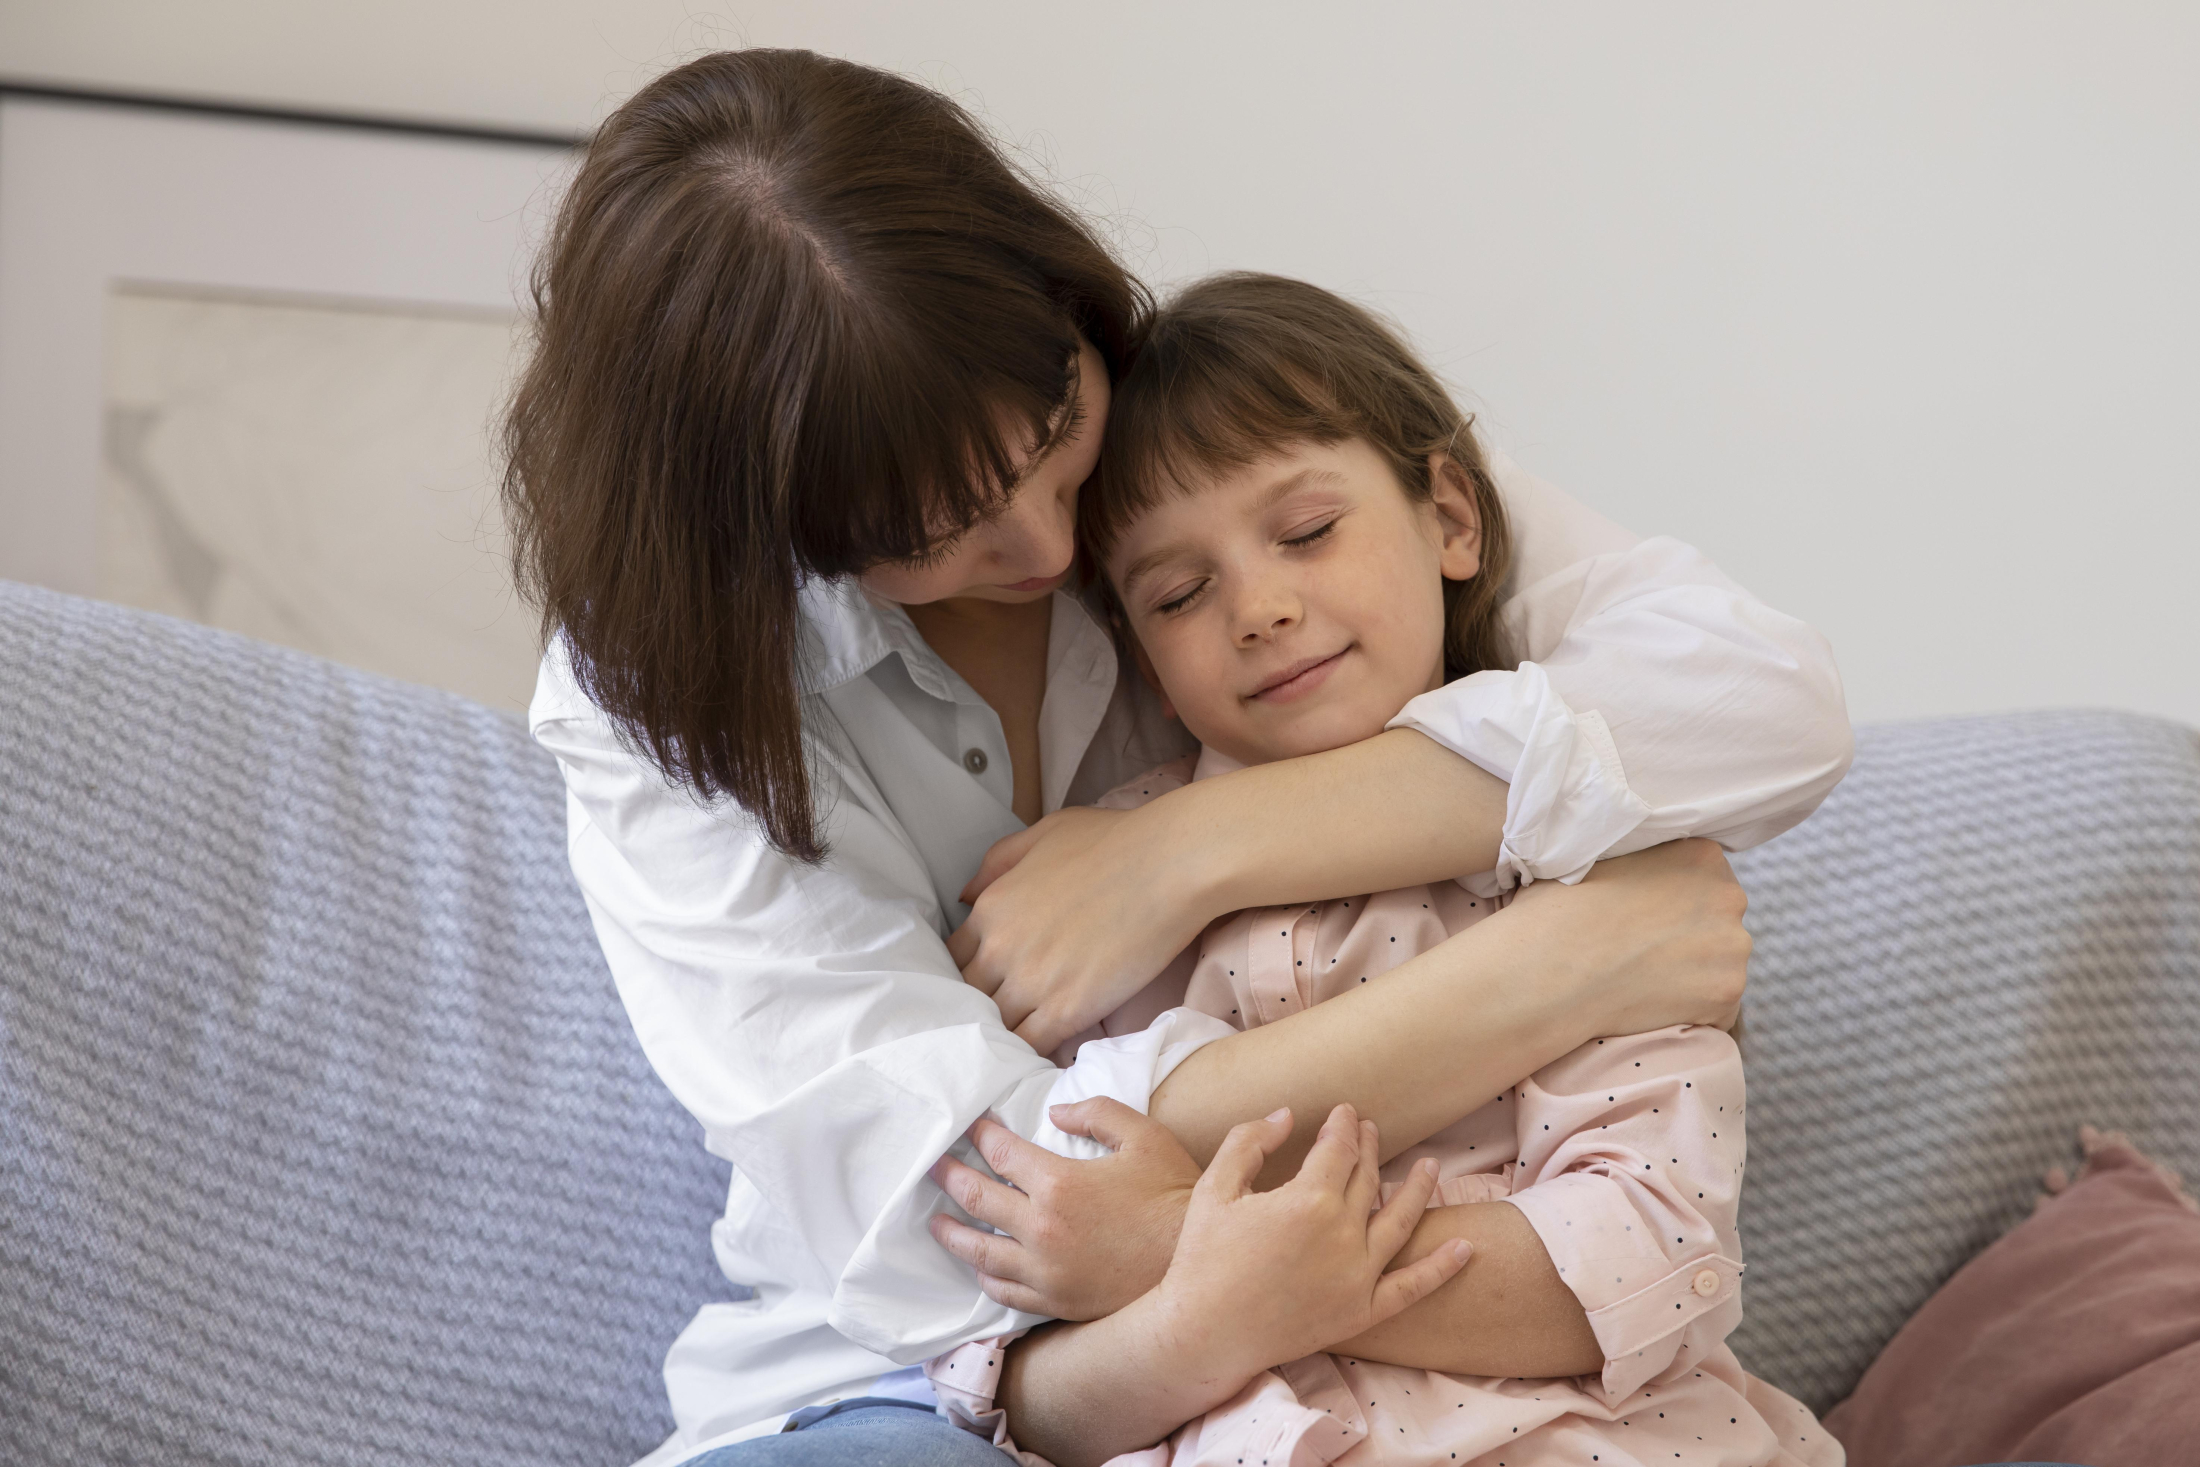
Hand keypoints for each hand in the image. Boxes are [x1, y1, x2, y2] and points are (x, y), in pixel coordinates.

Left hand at [929, 1098, 1200, 1318]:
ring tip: (937, 1223)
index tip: (971, 1127)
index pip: (1001, 1153)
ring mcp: (1045, 1271)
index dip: (981, 1135)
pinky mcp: (1055, 1301)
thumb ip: (1096, 1113)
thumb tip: (1054, 1113)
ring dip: (953, 1233)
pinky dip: (985, 1274)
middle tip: (933, 1167)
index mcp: (1059, 1183)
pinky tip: (979, 1265)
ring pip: (980, 1252)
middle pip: (978, 1199)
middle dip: (950, 1178)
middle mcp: (1042, 1229)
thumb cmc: (1172, 1194)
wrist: (1197, 1264)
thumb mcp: (1143, 1136)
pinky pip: (1005, 1290)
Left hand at [949, 803, 1215, 1053]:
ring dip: (1007, 1034)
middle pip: (970, 997)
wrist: (1168, 866)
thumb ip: (998, 862)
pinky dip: (1032, 1053)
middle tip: (1005, 1012)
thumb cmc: (1112, 841)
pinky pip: (1031, 1046)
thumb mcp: (1043, 834)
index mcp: (990, 907)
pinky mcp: (1066, 1011)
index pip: (955, 958)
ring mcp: (1031, 984)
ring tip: (1022, 1040)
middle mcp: (1000, 949)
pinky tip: (1041, 1055)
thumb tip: (964, 896)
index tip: (989, 979)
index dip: (970, 972)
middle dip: (984, 1006)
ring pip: (997, 1027)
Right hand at [1150, 1103, 1469, 1378]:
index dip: (1343, 1126)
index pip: (1338, 1149)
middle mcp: (1343, 1235)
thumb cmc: (1202, 1258)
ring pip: (1399, 1222)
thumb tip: (1287, 1115)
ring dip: (1418, 1190)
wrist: (1204, 1334)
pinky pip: (1412, 1288)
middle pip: (1367, 1179)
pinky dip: (1442, 1268)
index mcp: (1308, 1200)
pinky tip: (1464, 1248)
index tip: (1344, 1112)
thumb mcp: (1214, 1188)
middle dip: (1369, 1149)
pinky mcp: (1362, 1312)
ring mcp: (1358, 1276)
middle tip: (1371, 1129)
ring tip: (1432, 1167)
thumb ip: (1249, 1141)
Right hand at [1509, 838, 1750, 1033]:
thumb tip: (1643, 871)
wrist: (1548, 972)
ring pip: (1720, 964)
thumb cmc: (1558, 912)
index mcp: (1701, 855)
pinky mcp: (1726, 995)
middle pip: (1718, 920)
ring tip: (1644, 980)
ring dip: (1692, 975)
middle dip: (1689, 936)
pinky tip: (1652, 1006)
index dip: (1674, 899)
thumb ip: (1640, 858)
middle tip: (1644, 951)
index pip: (1704, 878)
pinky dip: (1691, 1011)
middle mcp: (1729, 897)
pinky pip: (1717, 1008)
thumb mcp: (1598, 858)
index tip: (1646, 916)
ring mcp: (1733, 949)